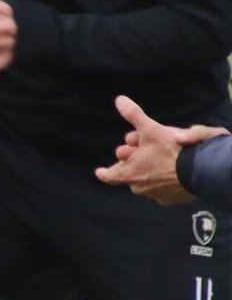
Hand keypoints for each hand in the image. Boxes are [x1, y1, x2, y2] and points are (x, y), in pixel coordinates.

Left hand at [93, 95, 217, 204]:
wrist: (201, 170)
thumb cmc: (173, 150)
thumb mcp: (152, 129)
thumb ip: (134, 115)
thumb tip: (119, 100)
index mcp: (129, 173)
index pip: (110, 175)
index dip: (104, 173)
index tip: (99, 171)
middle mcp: (139, 188)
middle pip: (130, 175)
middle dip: (132, 163)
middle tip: (138, 151)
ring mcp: (155, 195)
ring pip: (147, 182)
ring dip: (149, 172)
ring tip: (159, 159)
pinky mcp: (171, 199)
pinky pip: (163, 190)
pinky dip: (164, 181)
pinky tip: (172, 171)